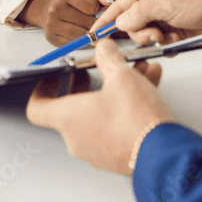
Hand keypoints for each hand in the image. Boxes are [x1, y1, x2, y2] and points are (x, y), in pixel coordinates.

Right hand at [21, 0, 114, 45]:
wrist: (49, 7)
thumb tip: (109, 2)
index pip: (93, 6)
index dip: (99, 8)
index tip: (97, 8)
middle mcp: (55, 9)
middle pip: (88, 22)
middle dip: (96, 22)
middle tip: (96, 19)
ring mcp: (52, 25)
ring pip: (82, 35)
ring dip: (91, 33)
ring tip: (91, 26)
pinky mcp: (52, 38)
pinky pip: (75, 45)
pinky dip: (83, 41)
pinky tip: (83, 33)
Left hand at [27, 39, 174, 174]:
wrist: (163, 153)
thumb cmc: (136, 119)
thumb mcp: (121, 75)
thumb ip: (108, 57)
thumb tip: (104, 47)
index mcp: (69, 118)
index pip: (38, 108)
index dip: (42, 89)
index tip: (53, 77)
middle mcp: (78, 137)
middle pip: (73, 106)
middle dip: (87, 82)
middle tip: (95, 68)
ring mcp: (97, 149)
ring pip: (100, 111)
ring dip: (113, 89)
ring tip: (135, 71)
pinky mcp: (117, 154)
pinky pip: (115, 123)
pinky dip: (127, 104)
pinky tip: (148, 84)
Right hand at [93, 0, 201, 44]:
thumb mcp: (167, 4)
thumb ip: (139, 14)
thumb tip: (119, 24)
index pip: (119, 5)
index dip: (106, 20)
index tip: (93, 35)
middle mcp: (153, 1)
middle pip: (130, 24)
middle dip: (141, 33)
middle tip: (154, 35)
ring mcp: (163, 16)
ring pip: (145, 36)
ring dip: (155, 40)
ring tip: (169, 37)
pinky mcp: (173, 31)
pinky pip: (159, 44)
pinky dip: (167, 46)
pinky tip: (178, 40)